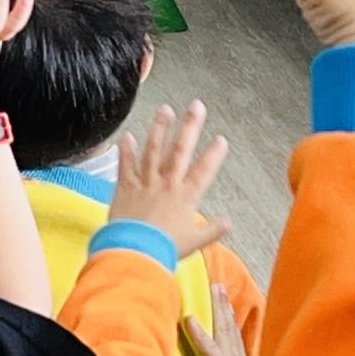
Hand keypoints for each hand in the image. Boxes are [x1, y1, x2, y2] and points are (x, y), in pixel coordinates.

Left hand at [112, 100, 231, 261]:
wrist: (135, 250)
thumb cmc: (166, 248)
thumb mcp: (195, 241)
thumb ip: (212, 230)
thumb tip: (229, 222)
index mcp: (185, 197)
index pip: (203, 171)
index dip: (213, 154)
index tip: (221, 138)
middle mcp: (167, 184)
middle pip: (180, 150)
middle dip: (190, 126)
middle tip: (197, 105)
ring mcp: (145, 182)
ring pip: (153, 149)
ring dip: (160, 128)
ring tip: (165, 108)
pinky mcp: (125, 186)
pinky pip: (125, 164)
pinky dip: (126, 149)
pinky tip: (127, 135)